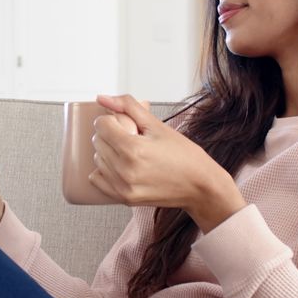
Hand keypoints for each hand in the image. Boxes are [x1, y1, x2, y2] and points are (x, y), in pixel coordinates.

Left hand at [90, 94, 247, 232]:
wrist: (200, 186)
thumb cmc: (184, 155)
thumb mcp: (158, 126)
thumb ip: (128, 107)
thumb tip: (102, 98)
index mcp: (133, 148)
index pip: (102, 125)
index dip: (113, 119)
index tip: (127, 124)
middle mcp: (124, 170)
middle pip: (97, 141)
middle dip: (111, 134)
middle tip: (132, 137)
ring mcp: (123, 187)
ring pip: (97, 159)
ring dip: (108, 152)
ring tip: (130, 152)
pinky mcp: (124, 199)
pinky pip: (97, 179)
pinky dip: (105, 170)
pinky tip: (122, 166)